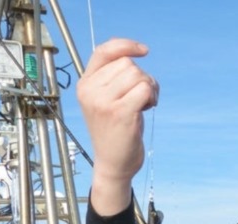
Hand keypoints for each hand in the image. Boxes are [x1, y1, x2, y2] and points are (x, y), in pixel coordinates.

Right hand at [77, 38, 158, 214]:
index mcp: (85, 84)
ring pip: (138, 75)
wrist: (113, 164)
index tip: (144, 51)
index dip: (126, 45)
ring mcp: (103, 102)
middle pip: (127, 64)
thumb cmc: (114, 132)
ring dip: (149, 88)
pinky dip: (152, 96)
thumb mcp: (106, 101)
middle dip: (142, 78)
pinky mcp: (120, 113)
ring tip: (144, 104)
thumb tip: (132, 54)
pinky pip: (145, 89)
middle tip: (141, 98)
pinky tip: (147, 108)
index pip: (104, 51)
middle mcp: (90, 91)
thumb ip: (113, 79)